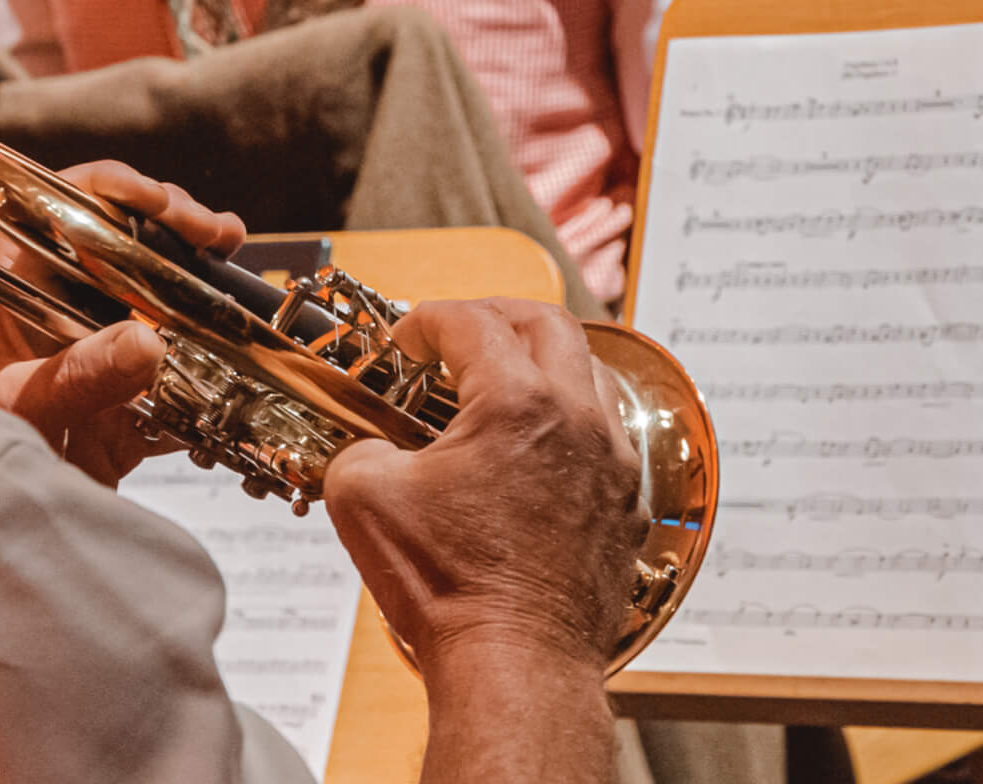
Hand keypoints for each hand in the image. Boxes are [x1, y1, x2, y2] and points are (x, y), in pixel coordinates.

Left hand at [0, 160, 245, 485]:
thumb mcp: (12, 409)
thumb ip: (76, 377)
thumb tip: (150, 342)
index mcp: (16, 286)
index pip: (60, 207)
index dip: (113, 191)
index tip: (161, 204)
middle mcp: (62, 308)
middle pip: (127, 244)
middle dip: (180, 231)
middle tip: (218, 236)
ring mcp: (99, 352)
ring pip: (162, 303)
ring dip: (206, 294)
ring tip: (238, 289)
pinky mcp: (129, 402)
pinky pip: (179, 376)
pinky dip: (210, 373)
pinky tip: (236, 368)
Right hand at [322, 299, 646, 674]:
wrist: (516, 666)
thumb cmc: (449, 590)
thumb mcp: (362, 500)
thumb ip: (358, 449)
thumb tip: (369, 448)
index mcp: (517, 403)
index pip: (472, 324)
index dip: (428, 318)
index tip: (406, 337)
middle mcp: (578, 419)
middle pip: (547, 324)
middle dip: (496, 316)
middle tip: (457, 335)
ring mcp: (612, 462)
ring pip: (588, 374)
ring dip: (542, 364)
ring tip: (500, 383)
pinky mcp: (625, 505)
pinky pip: (607, 437)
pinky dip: (569, 423)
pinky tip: (535, 449)